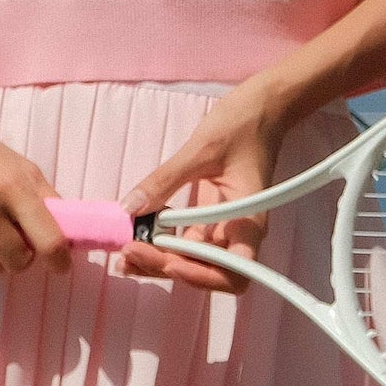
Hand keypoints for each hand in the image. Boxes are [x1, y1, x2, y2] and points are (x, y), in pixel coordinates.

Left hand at [119, 77, 286, 294]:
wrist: (260, 108)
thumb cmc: (242, 125)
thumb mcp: (201, 149)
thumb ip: (165, 180)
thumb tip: (130, 208)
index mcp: (248, 221)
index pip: (233, 272)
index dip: (202, 277)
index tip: (169, 261)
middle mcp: (238, 233)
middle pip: (205, 272)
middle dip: (167, 267)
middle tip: (129, 251)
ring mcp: (222, 228)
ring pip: (191, 261)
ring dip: (159, 261)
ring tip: (124, 254)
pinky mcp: (208, 219)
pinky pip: (184, 242)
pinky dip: (161, 244)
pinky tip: (136, 238)